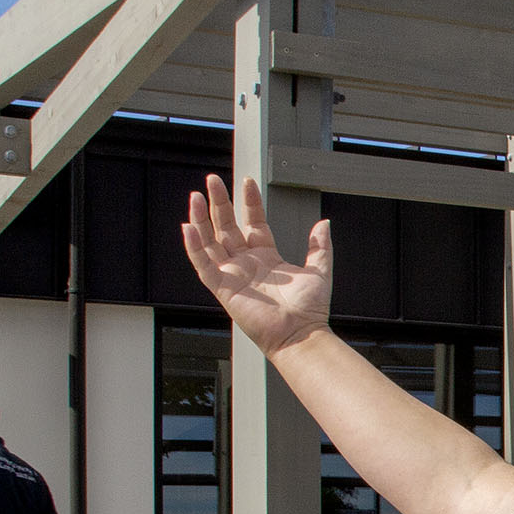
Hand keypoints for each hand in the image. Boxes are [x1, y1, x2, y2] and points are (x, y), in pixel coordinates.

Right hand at [180, 174, 333, 357]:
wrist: (301, 333)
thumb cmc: (310, 309)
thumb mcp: (318, 271)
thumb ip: (319, 247)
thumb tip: (324, 223)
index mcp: (266, 256)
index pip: (252, 222)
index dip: (249, 202)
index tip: (247, 182)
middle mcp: (246, 263)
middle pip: (227, 226)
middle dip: (219, 203)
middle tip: (213, 179)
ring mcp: (232, 274)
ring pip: (210, 241)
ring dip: (201, 219)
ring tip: (197, 196)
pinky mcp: (222, 288)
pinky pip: (202, 264)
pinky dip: (194, 247)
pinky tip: (189, 227)